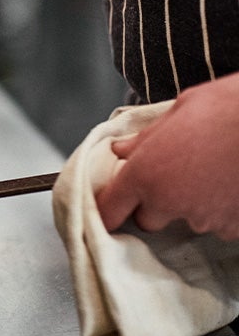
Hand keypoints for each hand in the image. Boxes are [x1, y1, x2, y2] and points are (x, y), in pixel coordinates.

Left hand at [96, 72, 238, 239]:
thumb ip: (144, 138)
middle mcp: (168, 201)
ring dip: (193, 204)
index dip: (108, 210)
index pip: (110, 209)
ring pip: (188, 220)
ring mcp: (203, 218)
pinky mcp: (234, 227)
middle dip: (153, 206)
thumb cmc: (227, 107)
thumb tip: (121, 149)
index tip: (111, 209)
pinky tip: (229, 183)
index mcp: (144, 173)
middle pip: (147, 220)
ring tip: (211, 173)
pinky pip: (220, 224)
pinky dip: (222, 210)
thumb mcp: (177, 111)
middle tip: (171, 179)